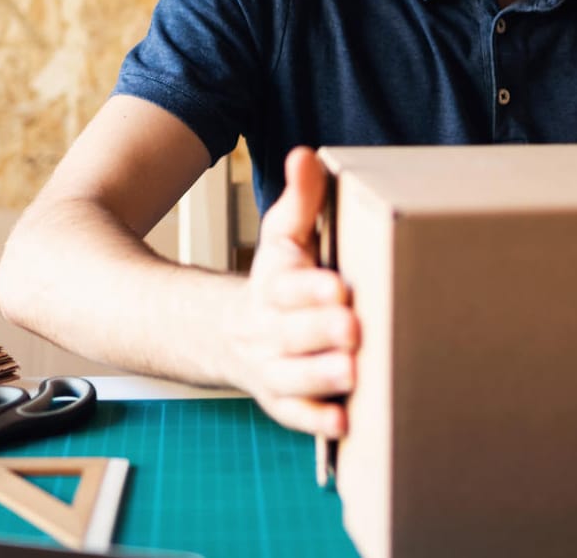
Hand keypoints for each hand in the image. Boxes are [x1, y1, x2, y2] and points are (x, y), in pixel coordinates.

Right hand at [225, 146, 357, 437]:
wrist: (223, 333)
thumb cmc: (276, 280)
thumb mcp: (282, 235)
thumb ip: (300, 199)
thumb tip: (306, 155)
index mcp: (269, 283)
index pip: (282, 283)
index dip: (307, 287)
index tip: (337, 286)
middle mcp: (264, 327)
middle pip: (288, 331)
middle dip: (319, 330)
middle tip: (353, 327)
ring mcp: (269, 366)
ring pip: (290, 375)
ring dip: (319, 375)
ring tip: (353, 371)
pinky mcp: (279, 399)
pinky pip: (291, 413)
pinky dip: (313, 420)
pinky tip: (342, 421)